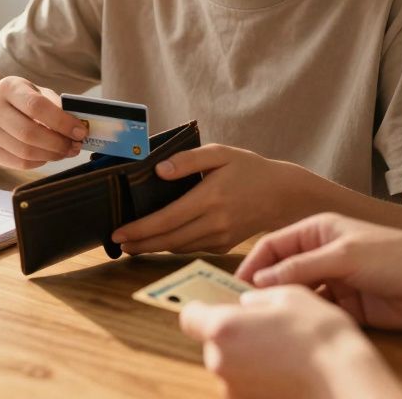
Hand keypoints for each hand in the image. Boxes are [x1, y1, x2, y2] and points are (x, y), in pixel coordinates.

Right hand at [0, 76, 87, 168]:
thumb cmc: (19, 101)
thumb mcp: (36, 92)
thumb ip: (56, 106)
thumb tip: (79, 126)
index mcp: (8, 87)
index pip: (37, 107)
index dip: (62, 122)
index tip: (80, 132)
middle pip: (29, 133)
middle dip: (58, 143)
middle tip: (75, 146)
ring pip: (25, 152)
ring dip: (51, 155)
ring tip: (65, 151)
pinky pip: (19, 163)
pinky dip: (39, 162)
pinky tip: (48, 155)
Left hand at [111, 145, 293, 253]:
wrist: (284, 195)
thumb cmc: (250, 169)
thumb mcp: (221, 154)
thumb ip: (189, 160)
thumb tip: (159, 171)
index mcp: (210, 198)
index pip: (166, 220)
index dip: (139, 229)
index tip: (118, 233)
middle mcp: (214, 222)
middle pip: (168, 241)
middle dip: (140, 244)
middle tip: (117, 243)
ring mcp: (220, 238)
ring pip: (179, 248)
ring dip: (154, 248)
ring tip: (133, 243)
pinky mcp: (224, 246)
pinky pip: (192, 248)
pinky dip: (174, 246)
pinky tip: (162, 239)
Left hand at [180, 286, 401, 398]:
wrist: (343, 380)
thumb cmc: (318, 335)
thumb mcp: (288, 296)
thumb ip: (257, 297)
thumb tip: (245, 303)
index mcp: (223, 328)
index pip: (189, 316)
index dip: (203, 309)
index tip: (220, 306)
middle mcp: (219, 362)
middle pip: (211, 343)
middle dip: (231, 334)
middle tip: (264, 328)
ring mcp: (233, 389)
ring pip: (229, 365)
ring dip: (246, 357)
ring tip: (281, 351)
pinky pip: (245, 384)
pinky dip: (258, 377)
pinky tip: (285, 370)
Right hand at [235, 213, 401, 329]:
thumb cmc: (395, 256)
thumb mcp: (343, 256)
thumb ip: (301, 268)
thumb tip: (261, 282)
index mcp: (319, 230)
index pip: (275, 245)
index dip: (254, 263)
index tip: (235, 285)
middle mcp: (323, 253)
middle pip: (283, 270)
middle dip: (264, 287)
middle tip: (244, 307)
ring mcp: (334, 279)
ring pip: (298, 292)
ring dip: (283, 304)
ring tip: (263, 321)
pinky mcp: (346, 304)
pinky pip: (316, 310)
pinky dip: (304, 317)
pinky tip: (292, 328)